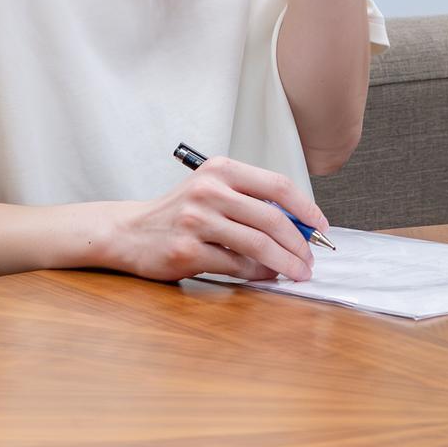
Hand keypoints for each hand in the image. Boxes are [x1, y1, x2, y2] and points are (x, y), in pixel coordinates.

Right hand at [105, 155, 327, 283]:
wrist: (127, 231)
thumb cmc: (178, 212)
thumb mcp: (212, 190)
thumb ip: (250, 201)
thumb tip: (298, 226)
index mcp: (222, 170)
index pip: (278, 185)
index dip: (306, 208)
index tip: (320, 226)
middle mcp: (209, 191)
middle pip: (272, 218)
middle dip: (299, 243)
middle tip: (310, 259)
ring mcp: (197, 221)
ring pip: (258, 244)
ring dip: (285, 262)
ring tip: (297, 272)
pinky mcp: (187, 251)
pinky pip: (235, 265)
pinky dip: (257, 274)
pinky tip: (267, 276)